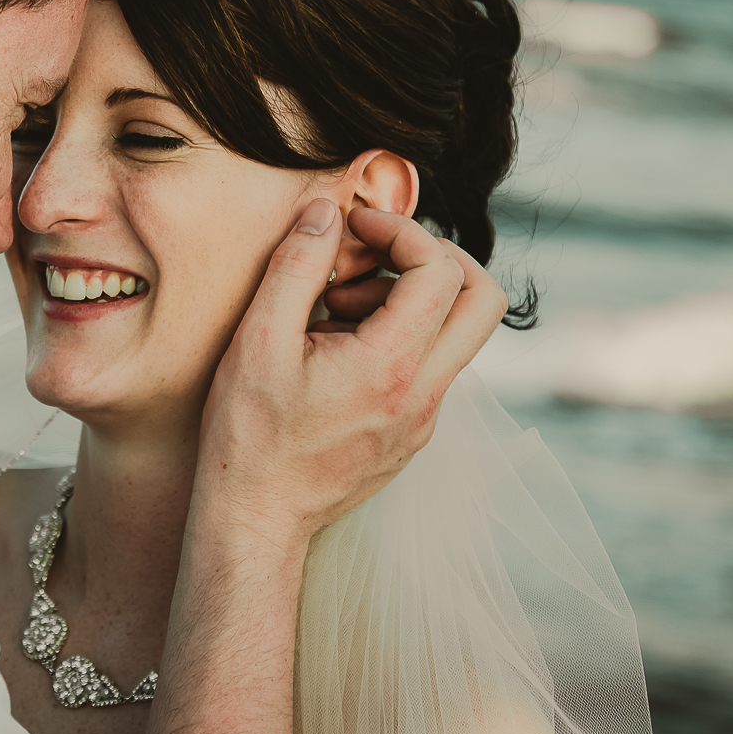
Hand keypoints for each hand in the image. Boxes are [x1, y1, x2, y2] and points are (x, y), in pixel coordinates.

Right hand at [196, 199, 507, 544]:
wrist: (256, 520)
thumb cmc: (249, 436)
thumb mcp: (258, 339)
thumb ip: (296, 266)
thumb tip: (326, 213)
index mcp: (392, 367)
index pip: (440, 271)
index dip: (402, 231)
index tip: (356, 227)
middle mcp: (424, 395)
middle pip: (483, 301)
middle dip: (436, 258)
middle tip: (378, 254)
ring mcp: (424, 419)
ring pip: (456, 335)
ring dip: (410, 300)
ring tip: (335, 307)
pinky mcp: (412, 435)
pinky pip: (429, 367)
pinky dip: (398, 337)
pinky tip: (335, 349)